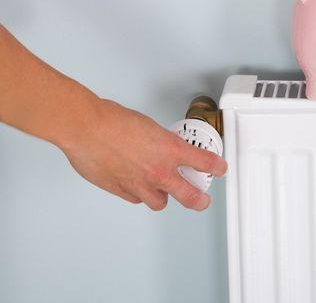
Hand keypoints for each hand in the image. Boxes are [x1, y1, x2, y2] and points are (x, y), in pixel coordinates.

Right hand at [59, 99, 226, 210]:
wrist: (86, 128)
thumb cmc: (112, 121)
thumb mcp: (150, 127)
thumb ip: (161, 142)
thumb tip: (163, 148)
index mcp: (170, 150)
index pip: (205, 162)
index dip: (217, 167)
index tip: (220, 169)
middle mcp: (158, 171)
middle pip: (190, 196)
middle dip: (200, 200)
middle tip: (203, 200)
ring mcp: (139, 184)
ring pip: (160, 203)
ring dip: (163, 197)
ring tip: (164, 192)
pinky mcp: (120, 191)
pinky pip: (136, 199)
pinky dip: (138, 194)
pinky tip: (137, 187)